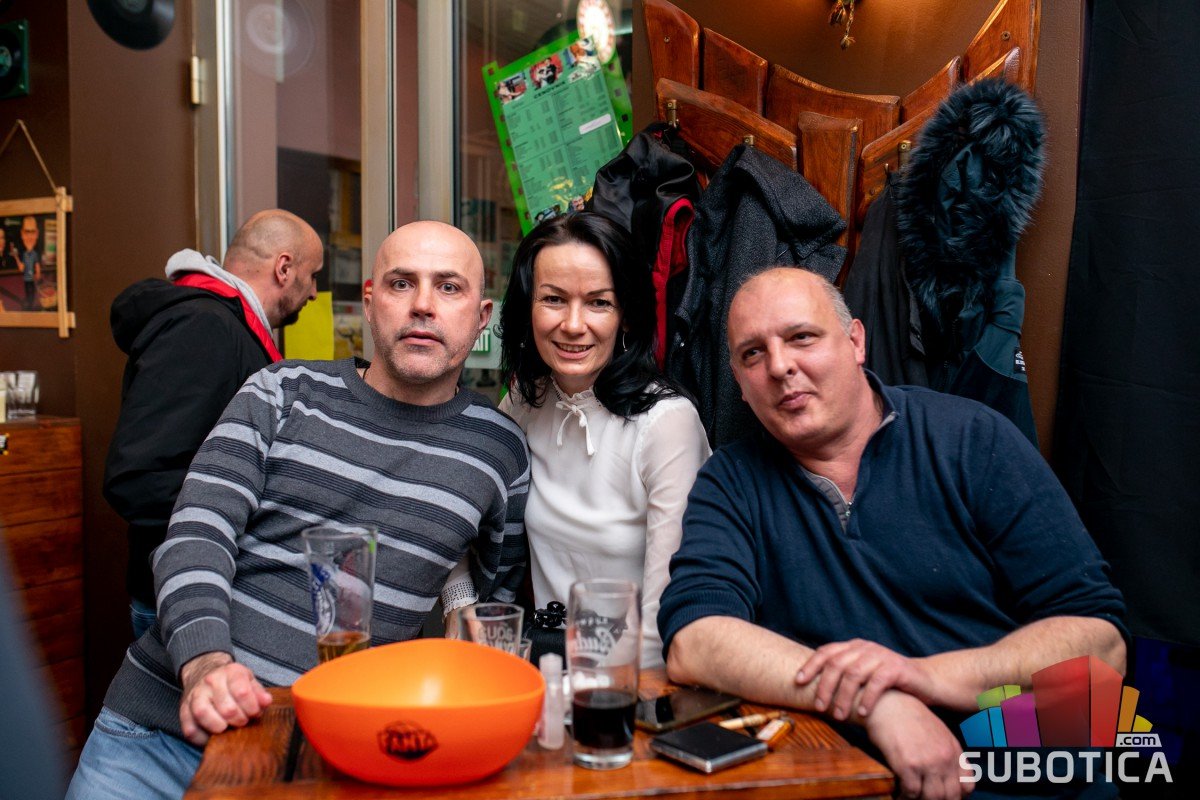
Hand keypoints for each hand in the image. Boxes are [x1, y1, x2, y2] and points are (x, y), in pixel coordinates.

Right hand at [178, 652, 272, 745]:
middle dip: (238, 720)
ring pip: (203, 714)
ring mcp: (195, 695)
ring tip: (227, 728)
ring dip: (219, 727)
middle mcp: (210, 681)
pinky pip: (190, 729)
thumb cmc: (231, 682)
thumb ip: (259, 692)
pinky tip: (213, 736)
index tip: (255, 713)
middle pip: (226, 707)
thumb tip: (266, 702)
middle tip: (243, 722)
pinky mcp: (184, 710)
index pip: (242, 691)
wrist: (204, 673)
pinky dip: (202, 738)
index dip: (252, 707)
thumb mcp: (249, 681)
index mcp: (230, 672)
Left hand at [796, 638, 933, 718]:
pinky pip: (876, 683)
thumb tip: (814, 690)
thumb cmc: (889, 682)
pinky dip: (867, 699)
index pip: (826, 652)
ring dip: (844, 697)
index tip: (798, 681)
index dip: (810, 665)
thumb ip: (844, 675)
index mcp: (854, 647)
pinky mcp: (896, 669)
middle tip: (820, 707)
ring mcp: (881, 656)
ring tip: (840, 715)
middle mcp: (865, 648)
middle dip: (824, 686)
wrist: (925, 681)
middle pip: (836, 664)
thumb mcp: (864, 674)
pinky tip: (863, 714)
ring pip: (854, 674)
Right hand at [866, 691, 973, 798]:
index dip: (956, 795)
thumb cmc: (908, 717)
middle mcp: (944, 758)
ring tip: (910, 797)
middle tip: (924, 798)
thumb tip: (944, 775)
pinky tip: (899, 793)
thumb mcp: (936, 731)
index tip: (943, 796)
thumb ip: (944, 752)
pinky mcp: (908, 765)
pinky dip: (904, 796)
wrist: (888, 704)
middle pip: (950, 796)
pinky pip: (911, 793)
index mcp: (953, 750)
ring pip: (932, 798)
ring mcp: (927, 762)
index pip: (967, 785)